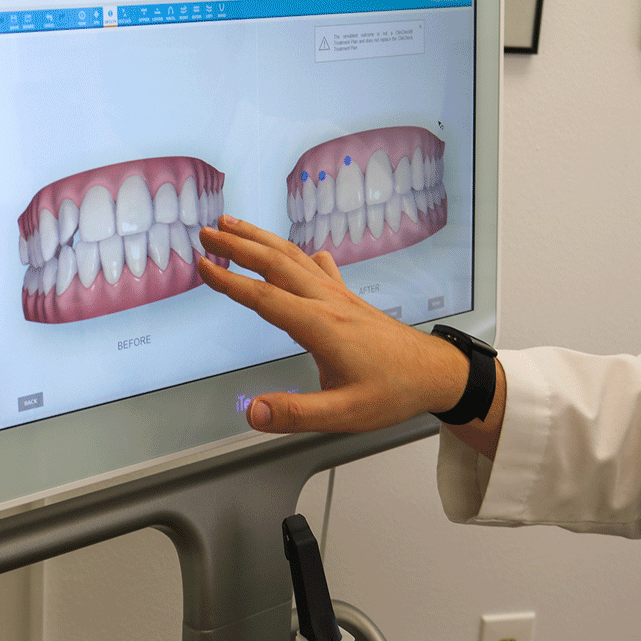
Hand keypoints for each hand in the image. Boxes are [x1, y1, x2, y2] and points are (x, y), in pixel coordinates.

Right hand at [196, 215, 470, 434]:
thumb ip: (296, 413)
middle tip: (206, 233)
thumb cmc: (394, 392)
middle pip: (275, 263)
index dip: (230, 282)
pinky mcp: (350, 300)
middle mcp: (328, 302)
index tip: (203, 267)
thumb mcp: (345, 414)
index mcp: (321, 325)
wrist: (436, 373)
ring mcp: (340, 296)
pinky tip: (305, 252)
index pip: (265, 298)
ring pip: (295, 257)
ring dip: (262, 239)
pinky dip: (299, 253)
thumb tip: (252, 412)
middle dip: (238, 246)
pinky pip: (318, 267)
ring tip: (234, 227)